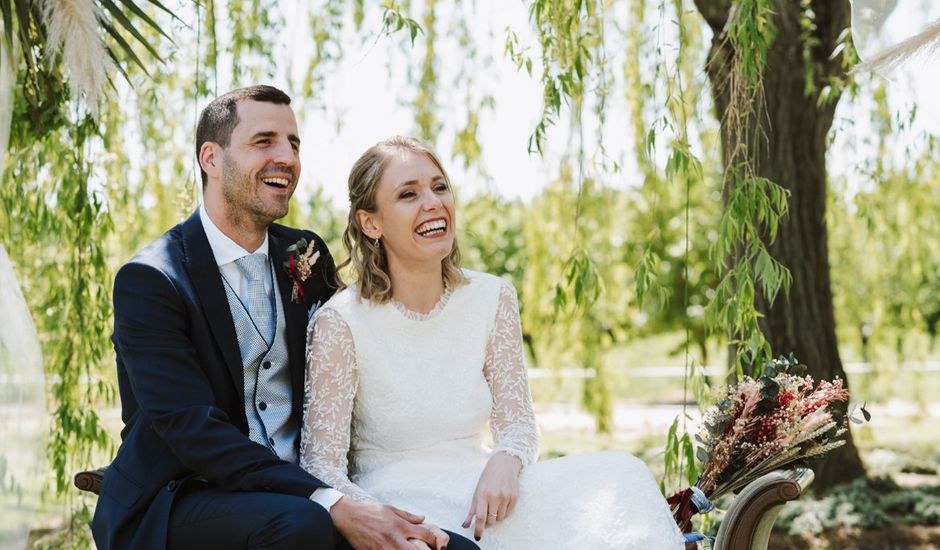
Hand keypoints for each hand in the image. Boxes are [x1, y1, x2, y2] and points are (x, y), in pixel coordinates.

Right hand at [331, 497, 448, 549]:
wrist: (349, 517)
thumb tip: (423, 518)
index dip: (434, 540)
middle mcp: (394, 538)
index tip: (436, 544)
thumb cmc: (370, 512)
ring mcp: (384, 548)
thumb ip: (408, 516)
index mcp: (399, 525)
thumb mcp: (391, 509)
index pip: (424, 534)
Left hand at [462, 452, 521, 539]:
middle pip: (491, 520)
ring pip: (500, 518)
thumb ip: (472, 510)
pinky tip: (502, 502)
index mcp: (483, 494)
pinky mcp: (515, 497)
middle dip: (488, 521)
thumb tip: (465, 525)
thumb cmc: (487, 479)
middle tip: (487, 513)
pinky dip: (504, 512)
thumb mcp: (477, 492)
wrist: (503, 464)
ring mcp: (506, 496)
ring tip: (494, 504)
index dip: (478, 529)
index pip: (480, 517)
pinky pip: (509, 513)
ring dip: (496, 516)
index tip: (477, 536)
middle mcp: (495, 496)